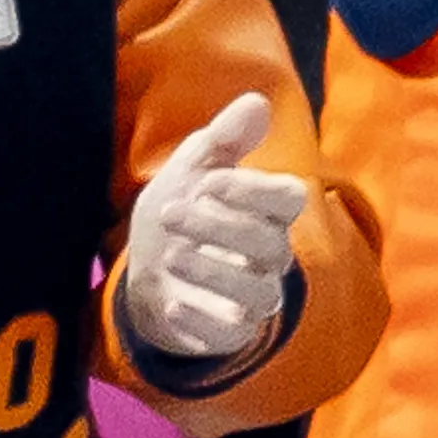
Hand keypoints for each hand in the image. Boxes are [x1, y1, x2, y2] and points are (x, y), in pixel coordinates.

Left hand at [120, 92, 306, 364]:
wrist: (148, 270)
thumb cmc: (183, 212)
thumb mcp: (192, 169)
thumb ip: (224, 139)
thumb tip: (257, 102)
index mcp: (269, 212)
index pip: (289, 200)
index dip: (254, 191)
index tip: (208, 182)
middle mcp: (271, 257)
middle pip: (269, 244)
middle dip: (219, 227)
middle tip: (170, 213)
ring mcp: (253, 298)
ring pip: (259, 293)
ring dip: (213, 272)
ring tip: (171, 256)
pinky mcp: (229, 333)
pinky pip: (231, 334)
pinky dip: (203, 320)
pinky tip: (173, 304)